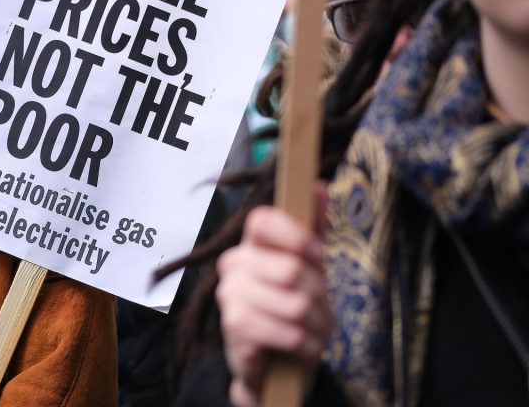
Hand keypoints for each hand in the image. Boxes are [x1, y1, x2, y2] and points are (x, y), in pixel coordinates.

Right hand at [216, 204, 330, 406]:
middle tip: (316, 309)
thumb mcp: (309, 267)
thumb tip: (317, 184)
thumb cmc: (292, 308)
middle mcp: (233, 264)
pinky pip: (286, 332)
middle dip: (318, 296)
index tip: (316, 256)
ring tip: (310, 331)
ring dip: (315, 326)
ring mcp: (230, 295)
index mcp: (250, 244)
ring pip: (294, 304)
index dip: (296, 237)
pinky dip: (304, 345)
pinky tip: (300, 346)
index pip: (262, 220)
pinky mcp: (234, 327)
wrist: (273, 363)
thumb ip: (313, 227)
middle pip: (292, 269)